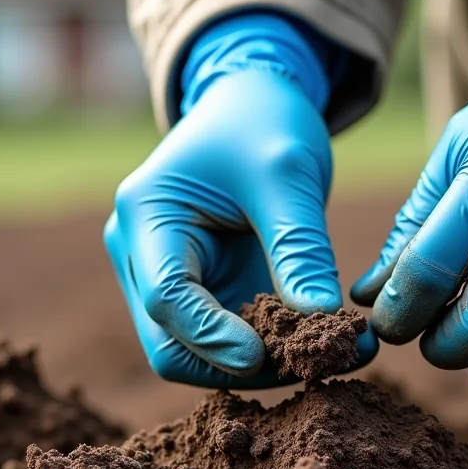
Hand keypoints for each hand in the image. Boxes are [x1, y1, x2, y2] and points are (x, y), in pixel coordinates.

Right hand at [105, 67, 375, 387]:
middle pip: (170, 344)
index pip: (166, 297)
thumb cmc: (264, 123)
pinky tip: (319, 340)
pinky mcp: (195, 293)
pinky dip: (266, 350)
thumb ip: (300, 247)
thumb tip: (320, 321)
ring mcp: (160, 278)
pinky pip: (221, 342)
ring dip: (258, 365)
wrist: (252, 103)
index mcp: (144, 215)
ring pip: (194, 355)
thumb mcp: (288, 176)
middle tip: (313, 359)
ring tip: (330, 352)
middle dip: (237, 363)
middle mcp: (138, 255)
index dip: (213, 336)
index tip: (268, 353)